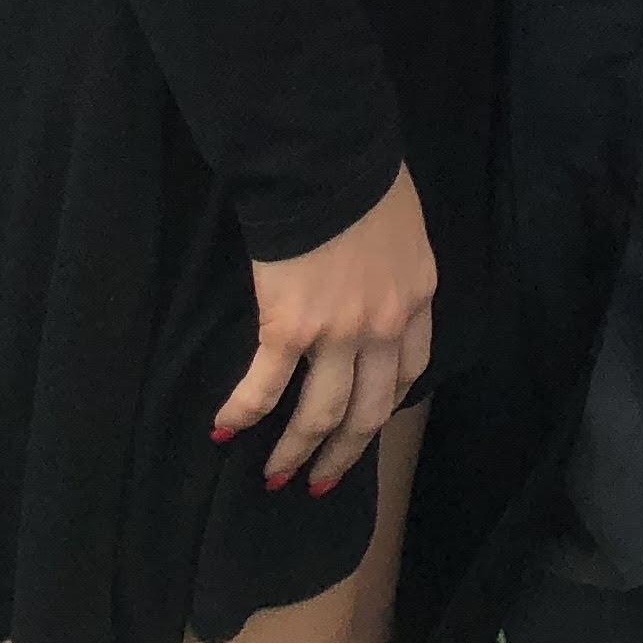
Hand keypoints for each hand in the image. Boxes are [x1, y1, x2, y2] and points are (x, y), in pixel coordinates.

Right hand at [213, 165, 434, 496]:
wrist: (330, 159)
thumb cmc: (366, 176)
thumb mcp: (404, 227)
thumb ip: (395, 268)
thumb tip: (375, 285)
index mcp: (417, 297)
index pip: (410, 372)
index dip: (386, 406)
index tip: (367, 425)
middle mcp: (385, 327)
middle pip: (368, 411)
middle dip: (343, 454)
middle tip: (320, 482)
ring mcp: (338, 333)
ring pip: (319, 414)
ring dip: (295, 453)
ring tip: (276, 475)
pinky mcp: (290, 328)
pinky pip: (265, 386)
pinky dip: (242, 413)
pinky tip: (225, 430)